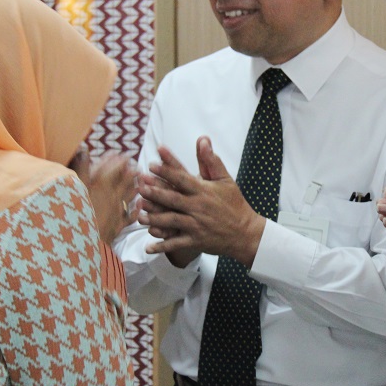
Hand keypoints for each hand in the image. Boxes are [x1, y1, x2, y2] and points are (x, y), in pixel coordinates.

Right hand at [69, 147, 136, 245]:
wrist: (82, 242)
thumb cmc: (75, 212)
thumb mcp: (75, 187)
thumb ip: (81, 168)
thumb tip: (83, 149)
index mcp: (102, 185)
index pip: (114, 169)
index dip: (119, 161)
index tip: (124, 155)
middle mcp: (113, 196)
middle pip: (125, 181)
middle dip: (130, 172)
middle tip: (136, 166)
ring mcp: (117, 212)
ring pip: (130, 196)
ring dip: (135, 187)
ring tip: (141, 181)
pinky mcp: (117, 227)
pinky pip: (130, 217)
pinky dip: (136, 210)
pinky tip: (140, 205)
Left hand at [137, 137, 264, 267]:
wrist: (246, 233)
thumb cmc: (234, 203)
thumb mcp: (225, 179)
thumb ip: (211, 160)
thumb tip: (202, 139)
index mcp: (204, 191)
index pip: (182, 179)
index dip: (166, 171)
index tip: (151, 165)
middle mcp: (199, 207)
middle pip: (173, 199)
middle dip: (154, 193)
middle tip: (139, 187)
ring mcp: (197, 225)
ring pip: (171, 221)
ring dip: (154, 218)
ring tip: (138, 214)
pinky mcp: (196, 240)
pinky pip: (176, 244)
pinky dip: (162, 246)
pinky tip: (147, 247)